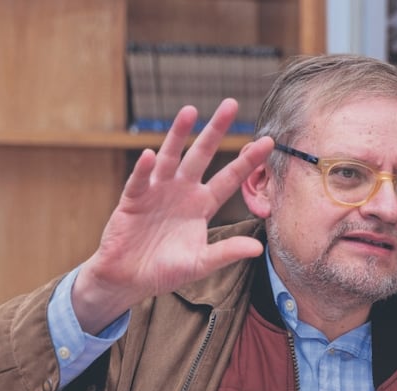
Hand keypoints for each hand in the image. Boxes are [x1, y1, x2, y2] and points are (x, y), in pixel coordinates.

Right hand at [72, 98, 273, 333]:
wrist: (129, 279)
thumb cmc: (165, 270)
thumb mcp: (200, 263)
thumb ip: (226, 253)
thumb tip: (257, 249)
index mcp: (202, 205)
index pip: (229, 178)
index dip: (247, 160)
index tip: (268, 141)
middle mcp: (182, 191)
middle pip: (201, 155)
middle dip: (216, 130)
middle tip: (231, 104)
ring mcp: (157, 192)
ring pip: (170, 157)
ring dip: (178, 134)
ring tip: (190, 110)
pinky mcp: (133, 199)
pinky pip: (140, 181)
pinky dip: (145, 169)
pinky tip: (150, 155)